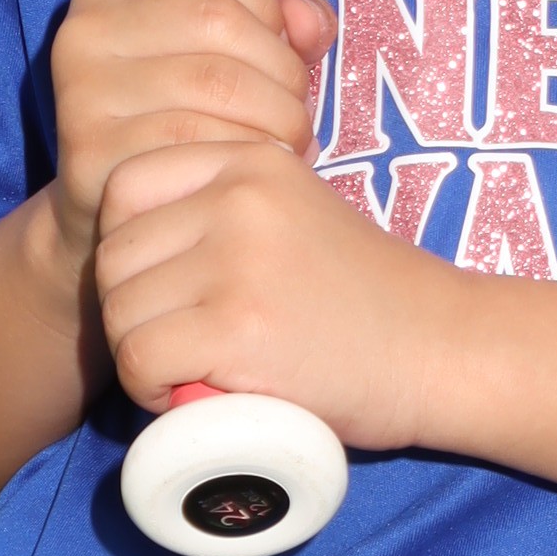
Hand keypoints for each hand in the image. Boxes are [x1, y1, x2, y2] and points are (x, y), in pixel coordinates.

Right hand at [47, 0, 330, 275]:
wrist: (116, 220)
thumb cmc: (187, 124)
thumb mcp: (235, 61)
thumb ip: (279, 27)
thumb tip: (308, 21)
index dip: (263, 2)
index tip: (275, 50)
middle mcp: (85, 28)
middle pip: (218, 18)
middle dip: (282, 70)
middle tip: (297, 115)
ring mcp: (81, 89)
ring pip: (216, 81)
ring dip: (277, 118)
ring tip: (286, 145)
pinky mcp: (90, 151)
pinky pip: (196, 142)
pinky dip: (243, 157)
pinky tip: (250, 174)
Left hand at [91, 135, 464, 453]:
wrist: (443, 350)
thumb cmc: (363, 299)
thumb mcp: (295, 214)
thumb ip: (226, 209)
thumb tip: (130, 247)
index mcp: (248, 160)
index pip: (124, 186)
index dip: (130, 249)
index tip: (171, 289)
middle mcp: (238, 198)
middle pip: (113, 258)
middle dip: (133, 312)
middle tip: (185, 344)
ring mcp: (237, 261)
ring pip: (119, 314)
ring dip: (143, 357)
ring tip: (198, 371)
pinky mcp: (238, 327)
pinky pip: (140, 360)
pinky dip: (154, 393)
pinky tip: (197, 395)